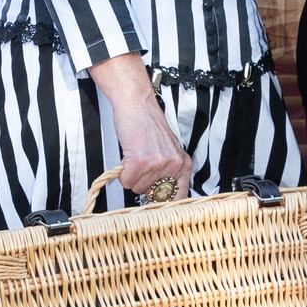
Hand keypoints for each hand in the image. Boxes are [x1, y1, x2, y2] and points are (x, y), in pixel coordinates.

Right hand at [87, 53, 191, 199]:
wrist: (137, 105)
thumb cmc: (149, 125)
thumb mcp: (168, 150)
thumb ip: (168, 172)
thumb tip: (160, 196)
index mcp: (184, 164)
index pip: (179, 197)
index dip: (164, 201)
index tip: (156, 201)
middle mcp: (174, 166)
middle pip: (151, 194)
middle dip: (143, 181)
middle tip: (142, 162)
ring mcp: (157, 165)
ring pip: (136, 188)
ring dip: (131, 174)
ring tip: (135, 154)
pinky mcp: (140, 162)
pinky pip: (125, 181)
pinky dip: (122, 171)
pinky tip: (128, 155)